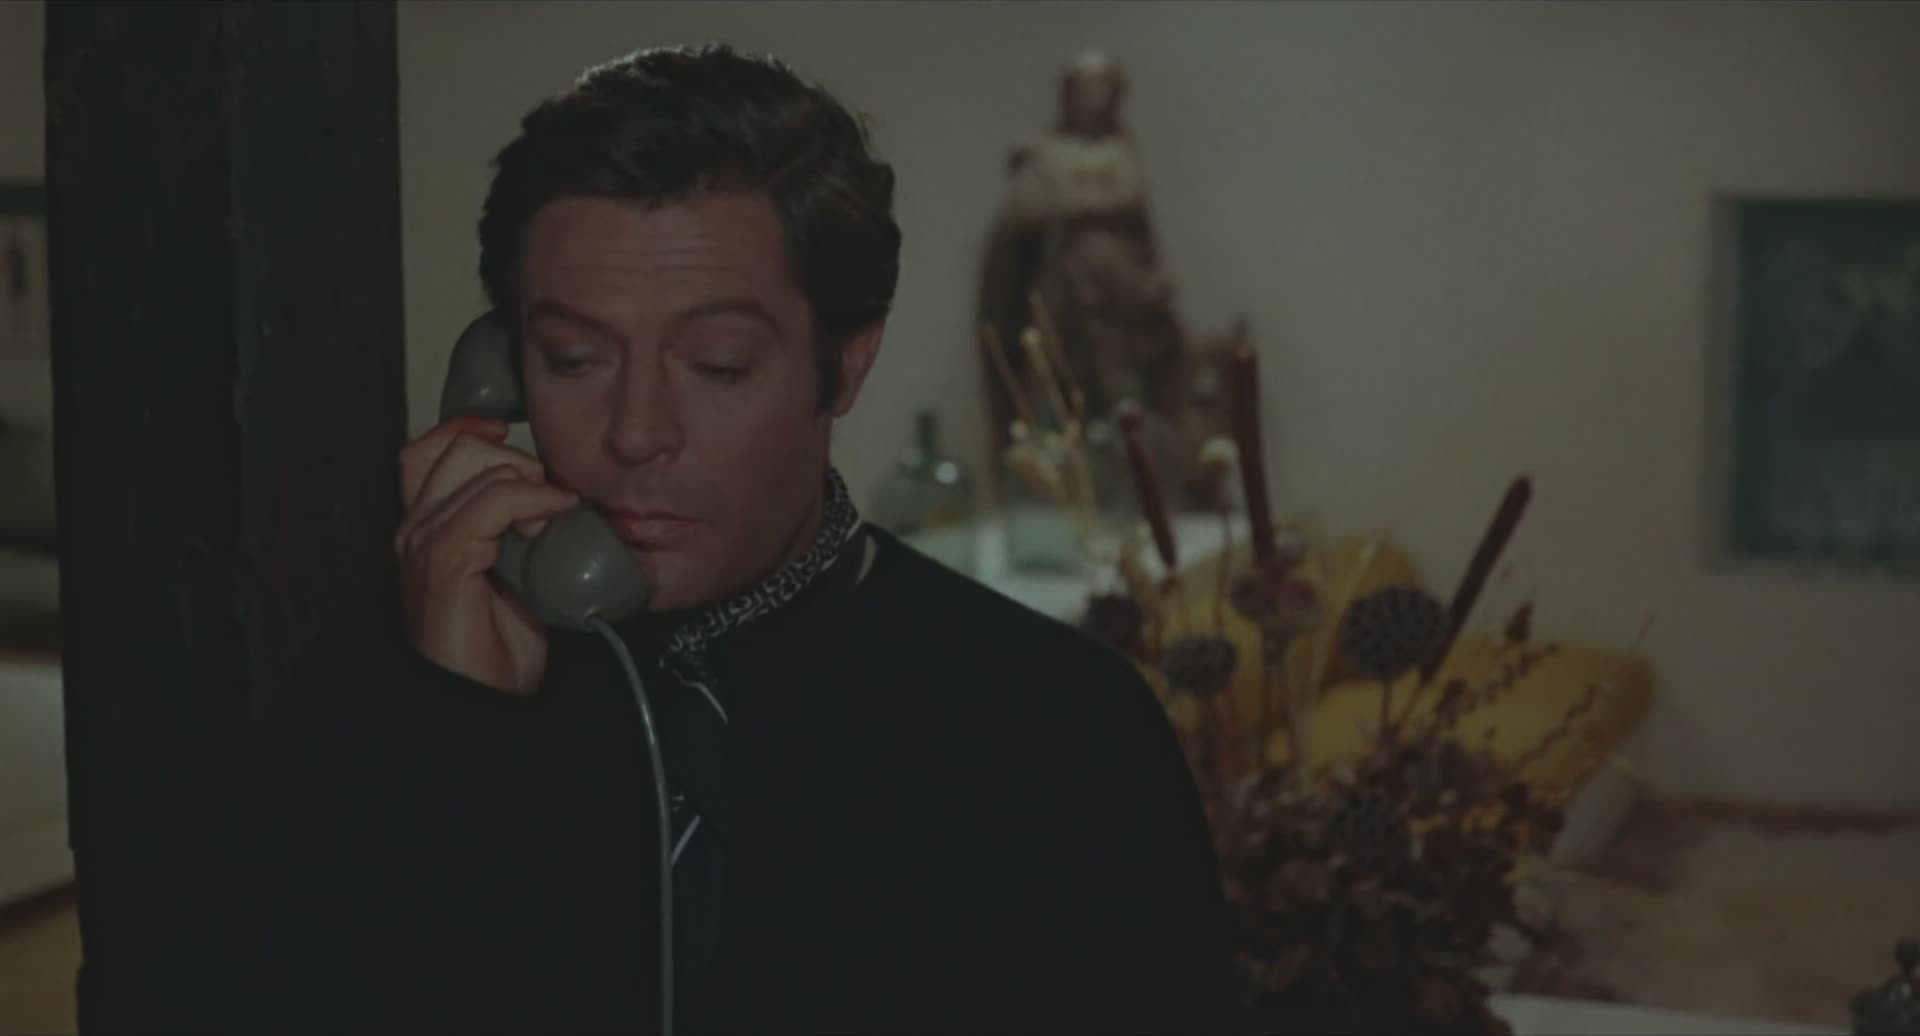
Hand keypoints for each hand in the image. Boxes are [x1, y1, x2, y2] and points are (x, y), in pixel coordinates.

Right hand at [394, 416, 578, 693]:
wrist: (482, 699)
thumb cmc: (497, 645)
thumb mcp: (512, 569)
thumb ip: (515, 526)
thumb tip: (554, 491)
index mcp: (424, 527)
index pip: (430, 448)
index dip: (470, 429)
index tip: (511, 433)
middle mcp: (414, 529)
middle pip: (458, 446)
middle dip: (515, 458)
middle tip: (545, 498)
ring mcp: (424, 543)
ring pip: (480, 467)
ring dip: (531, 483)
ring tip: (550, 519)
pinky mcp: (444, 560)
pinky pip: (495, 501)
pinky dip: (536, 500)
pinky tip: (555, 518)